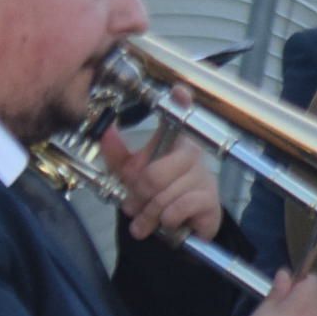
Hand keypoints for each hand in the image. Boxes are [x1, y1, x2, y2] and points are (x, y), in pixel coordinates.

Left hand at [103, 108, 221, 241]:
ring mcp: (204, 177)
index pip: (180, 118)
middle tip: (133, 204)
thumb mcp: (131, 173)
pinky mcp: (211, 201)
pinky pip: (178, 209)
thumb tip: (105, 132)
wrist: (180, 225)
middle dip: (137, 195)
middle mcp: (192, 155)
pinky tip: (168, 222)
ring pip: (163, 195)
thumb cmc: (157, 191)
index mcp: (173, 143)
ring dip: (149, 213)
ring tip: (146, 218)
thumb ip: (117, 155)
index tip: (179, 90)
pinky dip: (166, 220)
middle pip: (153, 174)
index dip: (180, 104)